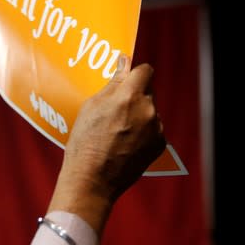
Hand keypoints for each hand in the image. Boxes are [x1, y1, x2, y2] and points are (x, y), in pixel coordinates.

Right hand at [48, 55, 166, 235]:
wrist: (93, 180)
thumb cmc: (85, 142)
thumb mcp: (91, 107)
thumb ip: (112, 85)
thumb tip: (123, 65)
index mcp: (129, 96)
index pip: (145, 70)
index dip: (134, 72)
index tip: (125, 77)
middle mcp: (148, 110)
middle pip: (147, 91)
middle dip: (133, 95)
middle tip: (114, 109)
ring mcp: (156, 128)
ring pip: (150, 110)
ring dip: (138, 114)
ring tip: (117, 130)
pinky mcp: (159, 144)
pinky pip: (153, 129)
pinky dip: (142, 131)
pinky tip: (125, 142)